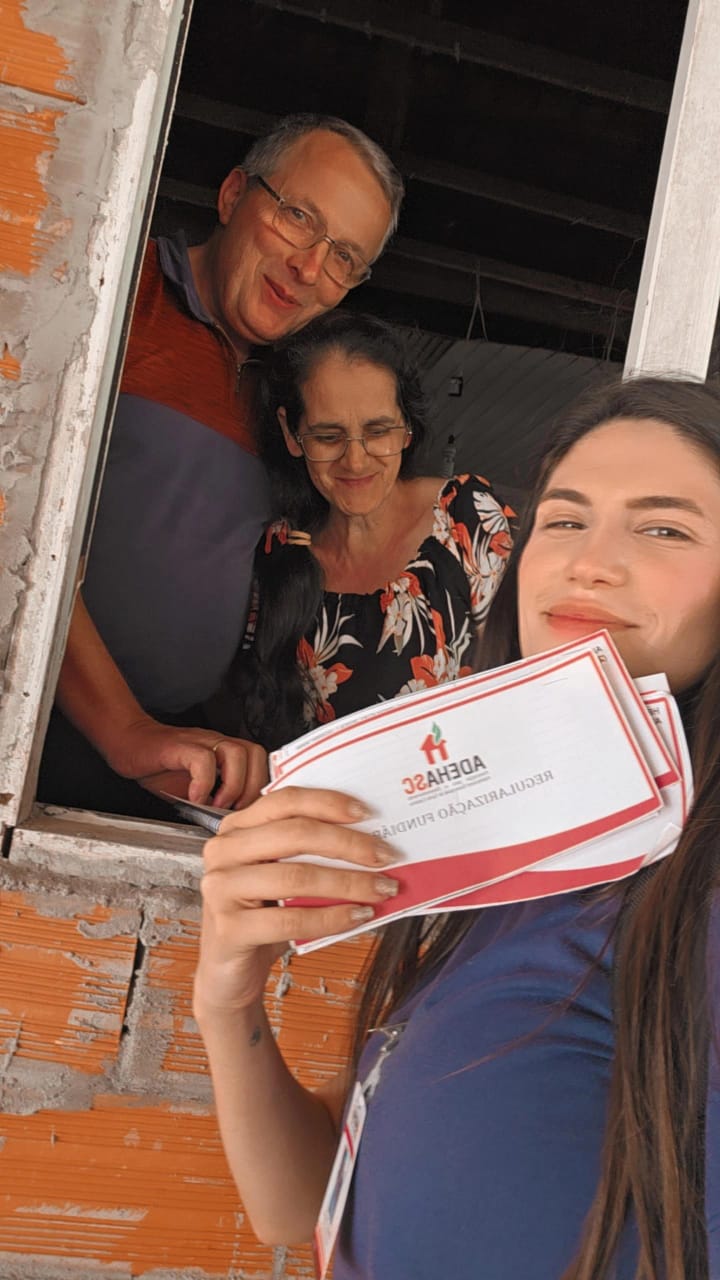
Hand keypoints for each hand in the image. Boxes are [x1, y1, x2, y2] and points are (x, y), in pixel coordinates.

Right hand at [104, 715, 267, 808]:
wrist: (128, 742)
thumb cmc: (160, 766)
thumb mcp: (194, 787)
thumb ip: (215, 799)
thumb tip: (234, 826)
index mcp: (225, 753)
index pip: (261, 761)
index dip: (262, 787)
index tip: (251, 813)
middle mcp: (217, 743)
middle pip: (255, 754)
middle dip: (252, 787)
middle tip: (236, 811)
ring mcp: (200, 742)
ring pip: (236, 752)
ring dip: (232, 785)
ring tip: (217, 806)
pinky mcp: (179, 745)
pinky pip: (201, 759)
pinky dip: (203, 782)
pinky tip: (195, 798)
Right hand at [194, 787, 400, 1016]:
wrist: (230, 972)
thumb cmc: (263, 917)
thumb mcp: (281, 876)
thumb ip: (310, 854)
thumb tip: (372, 843)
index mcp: (237, 828)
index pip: (285, 801)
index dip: (328, 803)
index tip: (367, 813)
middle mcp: (223, 851)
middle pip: (295, 834)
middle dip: (349, 844)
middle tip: (385, 856)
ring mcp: (221, 889)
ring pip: (297, 876)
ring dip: (349, 882)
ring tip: (381, 888)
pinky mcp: (229, 928)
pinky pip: (292, 919)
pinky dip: (332, 917)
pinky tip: (358, 916)